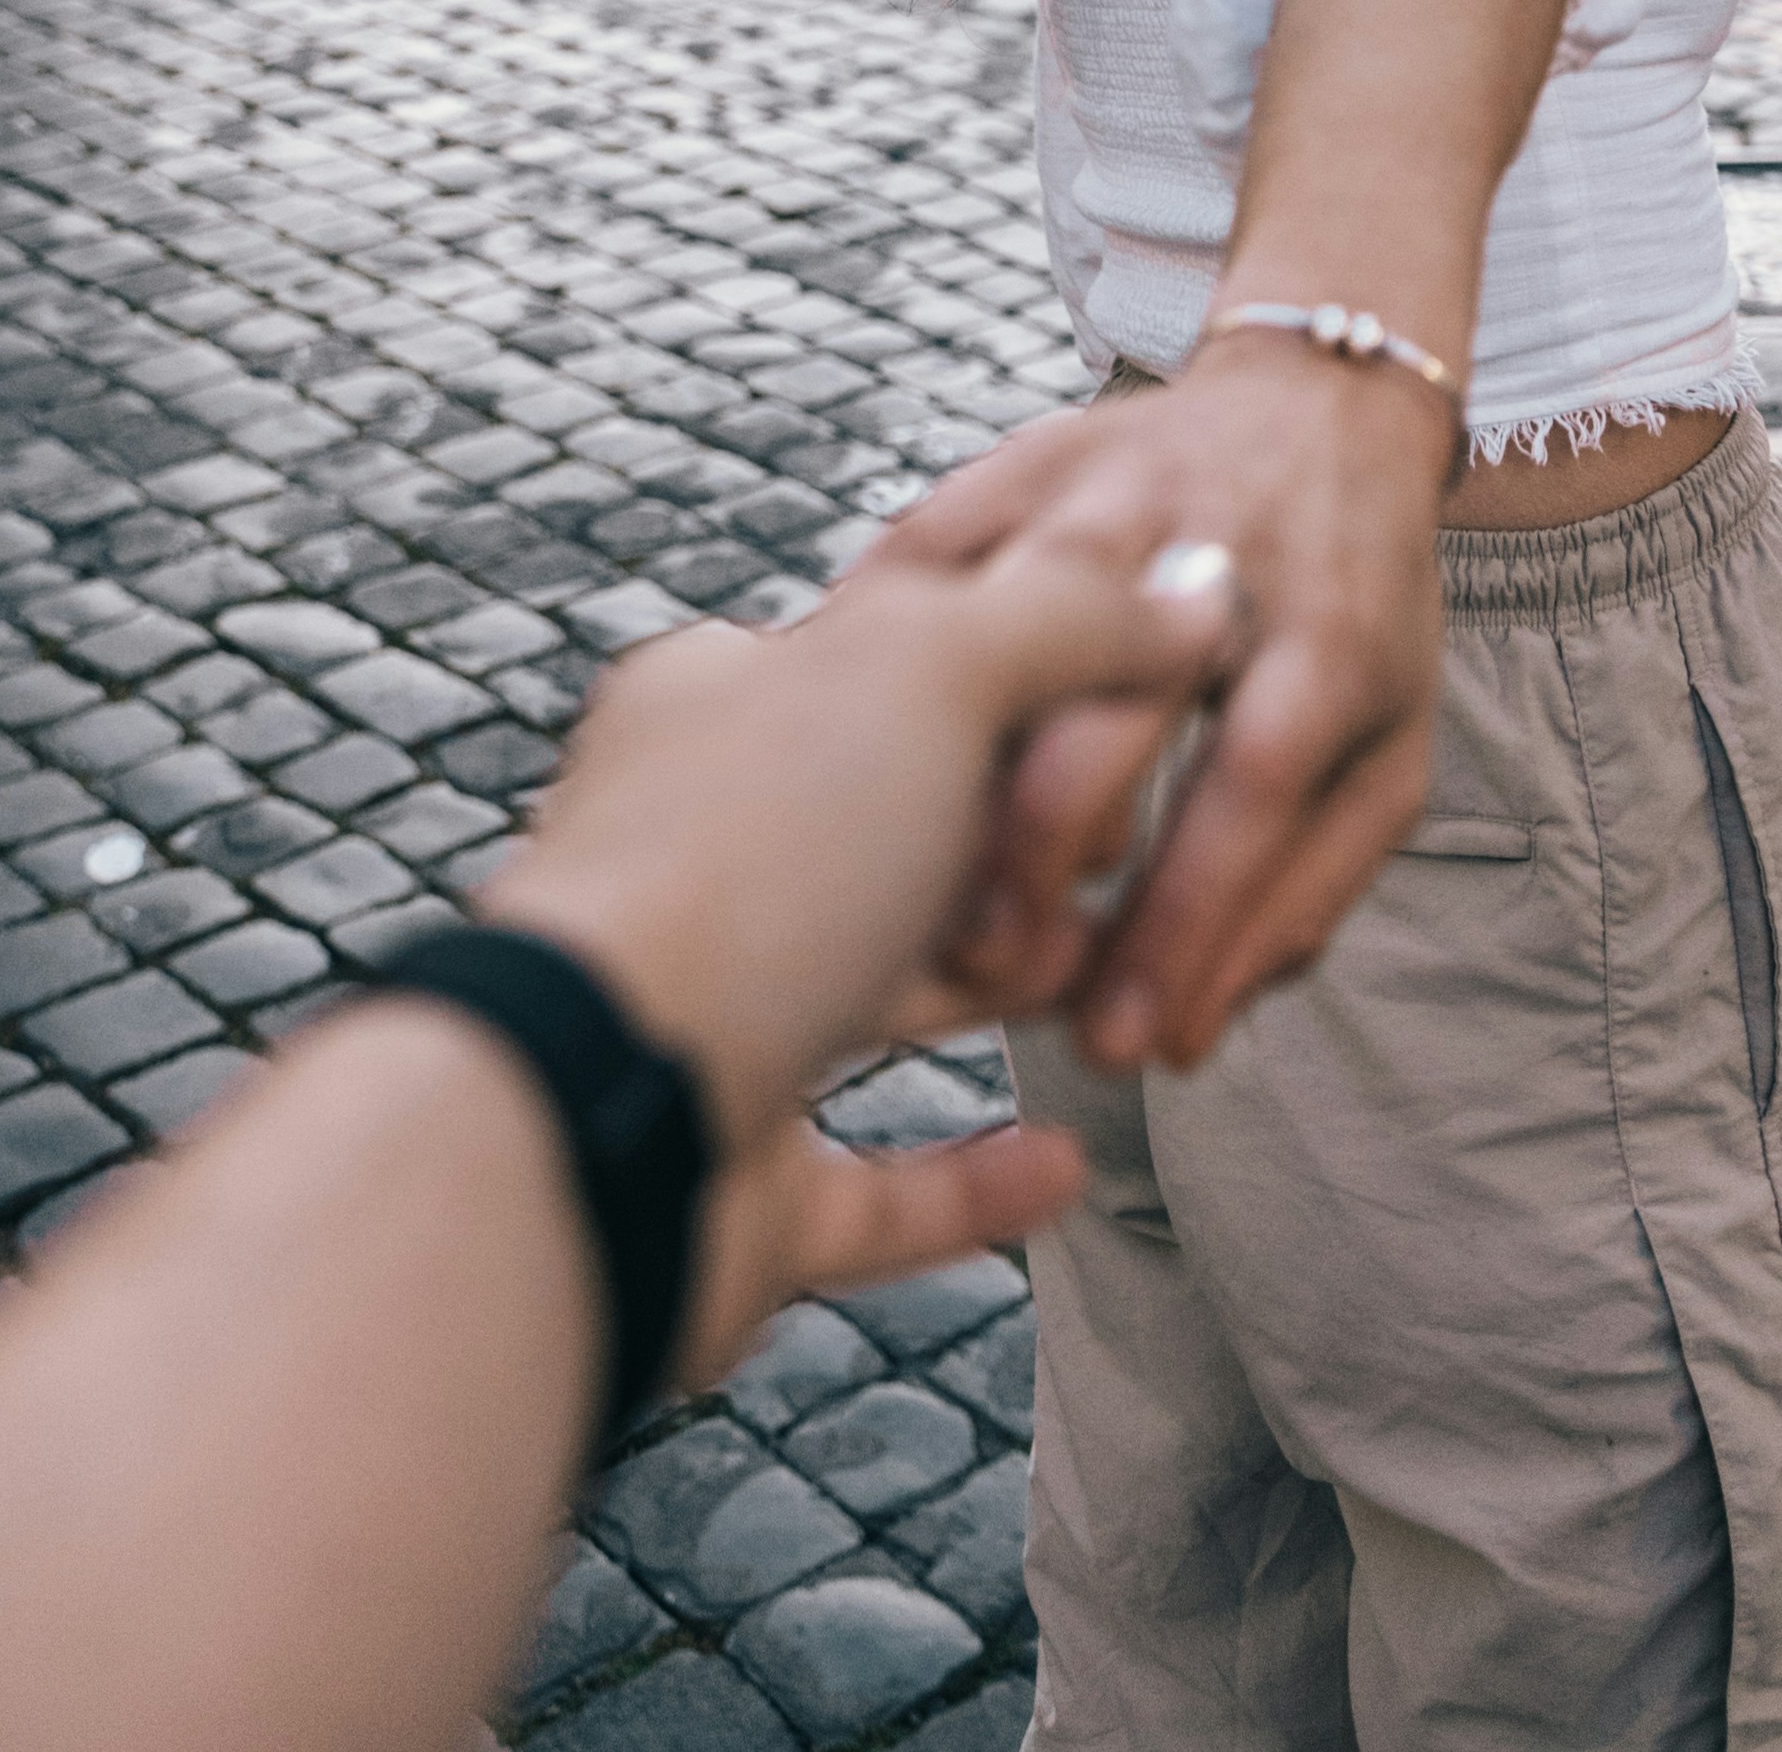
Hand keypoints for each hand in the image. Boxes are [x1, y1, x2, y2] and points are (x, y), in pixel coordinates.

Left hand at [475, 526, 1236, 1379]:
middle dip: (1021, 854)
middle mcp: (702, 856)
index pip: (886, 661)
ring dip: (1009, 994)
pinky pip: (877, 1185)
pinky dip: (974, 1179)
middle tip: (1115, 866)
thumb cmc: (740, 863)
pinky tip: (1064, 1162)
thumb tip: (1188, 596)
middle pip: (894, 836)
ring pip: (887, 999)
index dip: (1016, 679)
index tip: (1121, 706)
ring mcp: (713, 1026)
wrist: (593, 1119)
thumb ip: (1065, 616)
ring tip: (1108, 985)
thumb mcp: (929, 663)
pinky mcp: (736, 1185)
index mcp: (717, 708)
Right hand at [877, 343, 1449, 1073]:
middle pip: (1110, 710)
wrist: (1329, 402)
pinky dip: (875, 634)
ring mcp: (1119, 494)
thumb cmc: (1357, 605)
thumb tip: (1186, 1033)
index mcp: (1328, 637)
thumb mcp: (1392, 749)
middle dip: (1041, 858)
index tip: (1121, 1043)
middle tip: (999, 970)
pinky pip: (930, 541)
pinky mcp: (1035, 453)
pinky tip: (839, 725)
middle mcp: (1220, 554)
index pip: (1249, 796)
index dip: (1182, 928)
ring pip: (1004, 623)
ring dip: (942, 752)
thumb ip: (1306, 894)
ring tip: (902, 867)